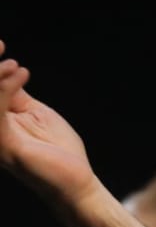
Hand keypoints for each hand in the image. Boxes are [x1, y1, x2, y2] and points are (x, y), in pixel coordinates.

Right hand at [0, 41, 98, 205]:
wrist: (78, 182)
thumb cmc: (58, 150)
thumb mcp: (34, 112)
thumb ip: (13, 93)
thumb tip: (3, 68)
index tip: (0, 44)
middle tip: (1, 45)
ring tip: (15, 65)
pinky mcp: (6, 146)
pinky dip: (5, 88)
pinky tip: (21, 74)